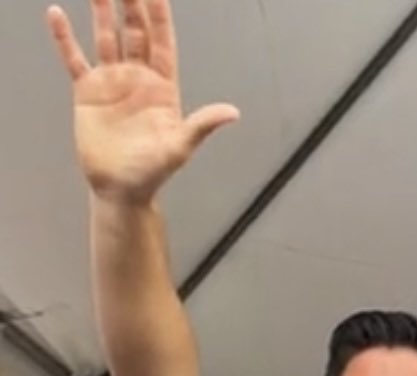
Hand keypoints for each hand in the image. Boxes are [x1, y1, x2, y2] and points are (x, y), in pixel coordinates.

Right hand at [48, 0, 238, 203]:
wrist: (120, 189)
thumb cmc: (153, 172)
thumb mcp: (180, 147)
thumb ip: (203, 125)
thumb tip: (233, 112)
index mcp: (162, 87)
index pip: (161, 41)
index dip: (158, 14)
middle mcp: (138, 78)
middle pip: (134, 30)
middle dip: (132, 2)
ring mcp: (112, 82)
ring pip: (107, 36)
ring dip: (102, 10)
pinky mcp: (87, 91)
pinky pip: (74, 58)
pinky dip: (64, 38)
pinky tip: (56, 14)